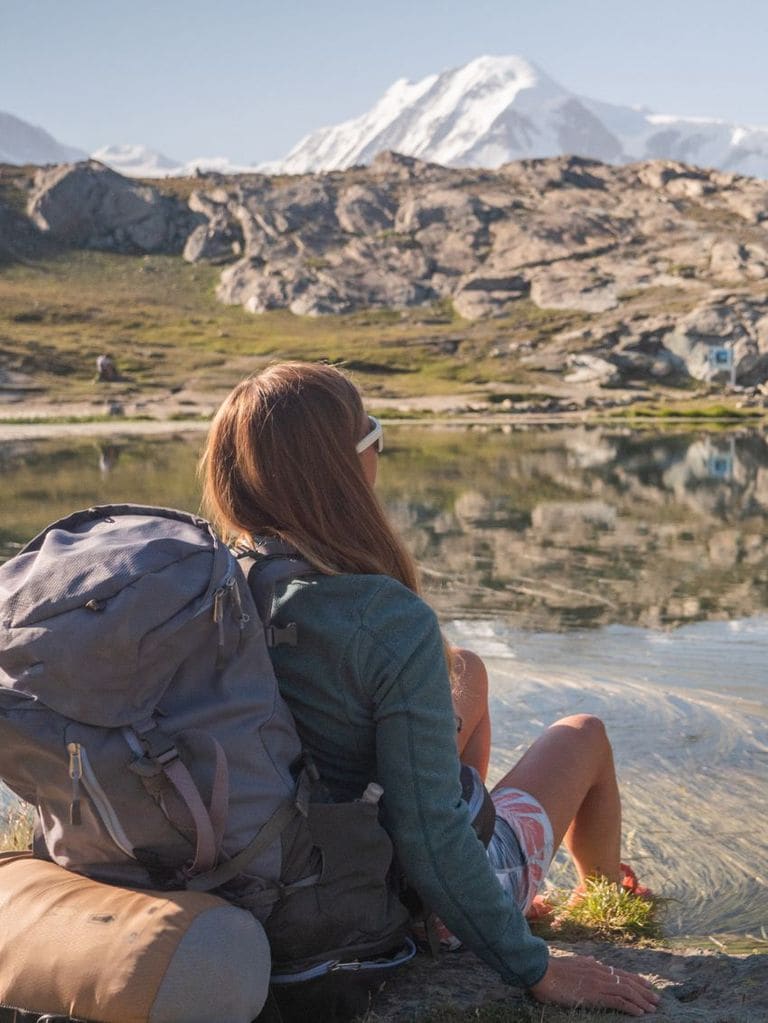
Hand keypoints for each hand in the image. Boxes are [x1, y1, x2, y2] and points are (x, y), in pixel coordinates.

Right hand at [529, 954, 659, 1016]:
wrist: (542, 972)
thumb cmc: (553, 969)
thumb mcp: (572, 962)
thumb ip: (585, 961)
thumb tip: (594, 958)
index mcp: (595, 965)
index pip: (620, 973)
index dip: (636, 979)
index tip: (647, 985)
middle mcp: (600, 972)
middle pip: (627, 981)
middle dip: (644, 990)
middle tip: (656, 999)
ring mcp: (598, 983)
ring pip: (627, 991)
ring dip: (642, 1000)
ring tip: (652, 1007)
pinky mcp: (595, 994)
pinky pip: (618, 1001)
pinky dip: (631, 1007)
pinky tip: (639, 1013)